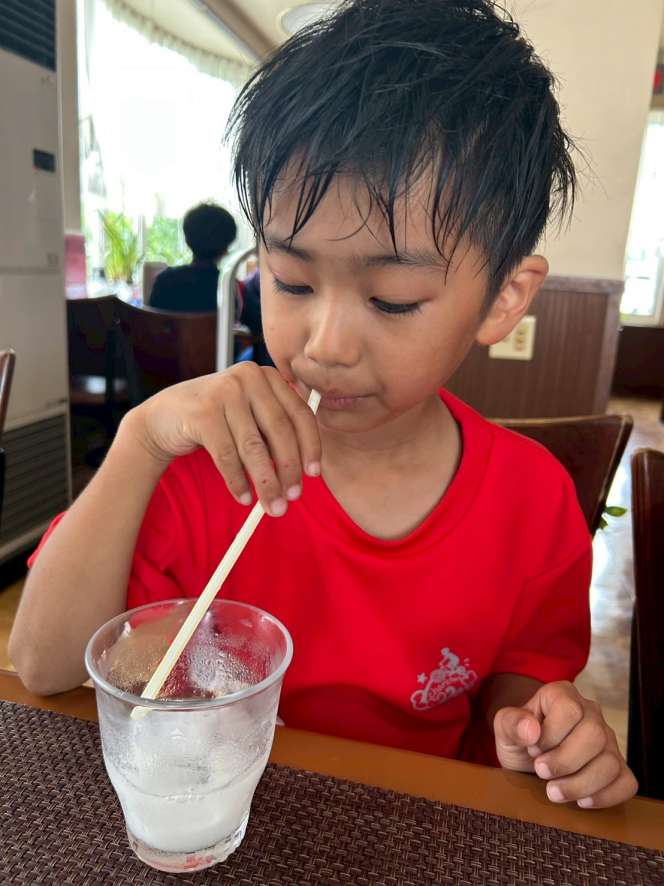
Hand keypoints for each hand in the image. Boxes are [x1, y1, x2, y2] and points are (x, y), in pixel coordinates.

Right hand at [123, 363, 320, 515]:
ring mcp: (224, 391)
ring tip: (272, 506)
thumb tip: (305, 471)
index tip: (314, 474)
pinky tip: (244, 497)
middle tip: (293, 498)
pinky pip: (227, 455)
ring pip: (254, 447)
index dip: (310, 445)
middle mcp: (248, 377)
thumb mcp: (249, 415)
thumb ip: (275, 430)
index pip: (299, 413)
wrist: (163, 418)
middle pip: (280, 431)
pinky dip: (238, 481)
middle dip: (289, 469)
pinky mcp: (202, 413)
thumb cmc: (215, 420)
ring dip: (266, 482)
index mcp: (267, 376)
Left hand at [493, 681, 637, 808]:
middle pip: (594, 735)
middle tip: (541, 772)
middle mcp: (591, 713)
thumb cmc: (520, 739)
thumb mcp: (504, 728)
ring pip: (611, 763)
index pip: (569, 710)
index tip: (533, 749)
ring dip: (580, 784)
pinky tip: (581, 801)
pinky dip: (606, 797)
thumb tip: (531, 730)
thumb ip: (510, 723)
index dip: (550, 735)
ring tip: (554, 792)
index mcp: (563, 695)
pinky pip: (627, 783)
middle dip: (565, 762)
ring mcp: (609, 741)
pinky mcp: (618, 768)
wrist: (528, 758)